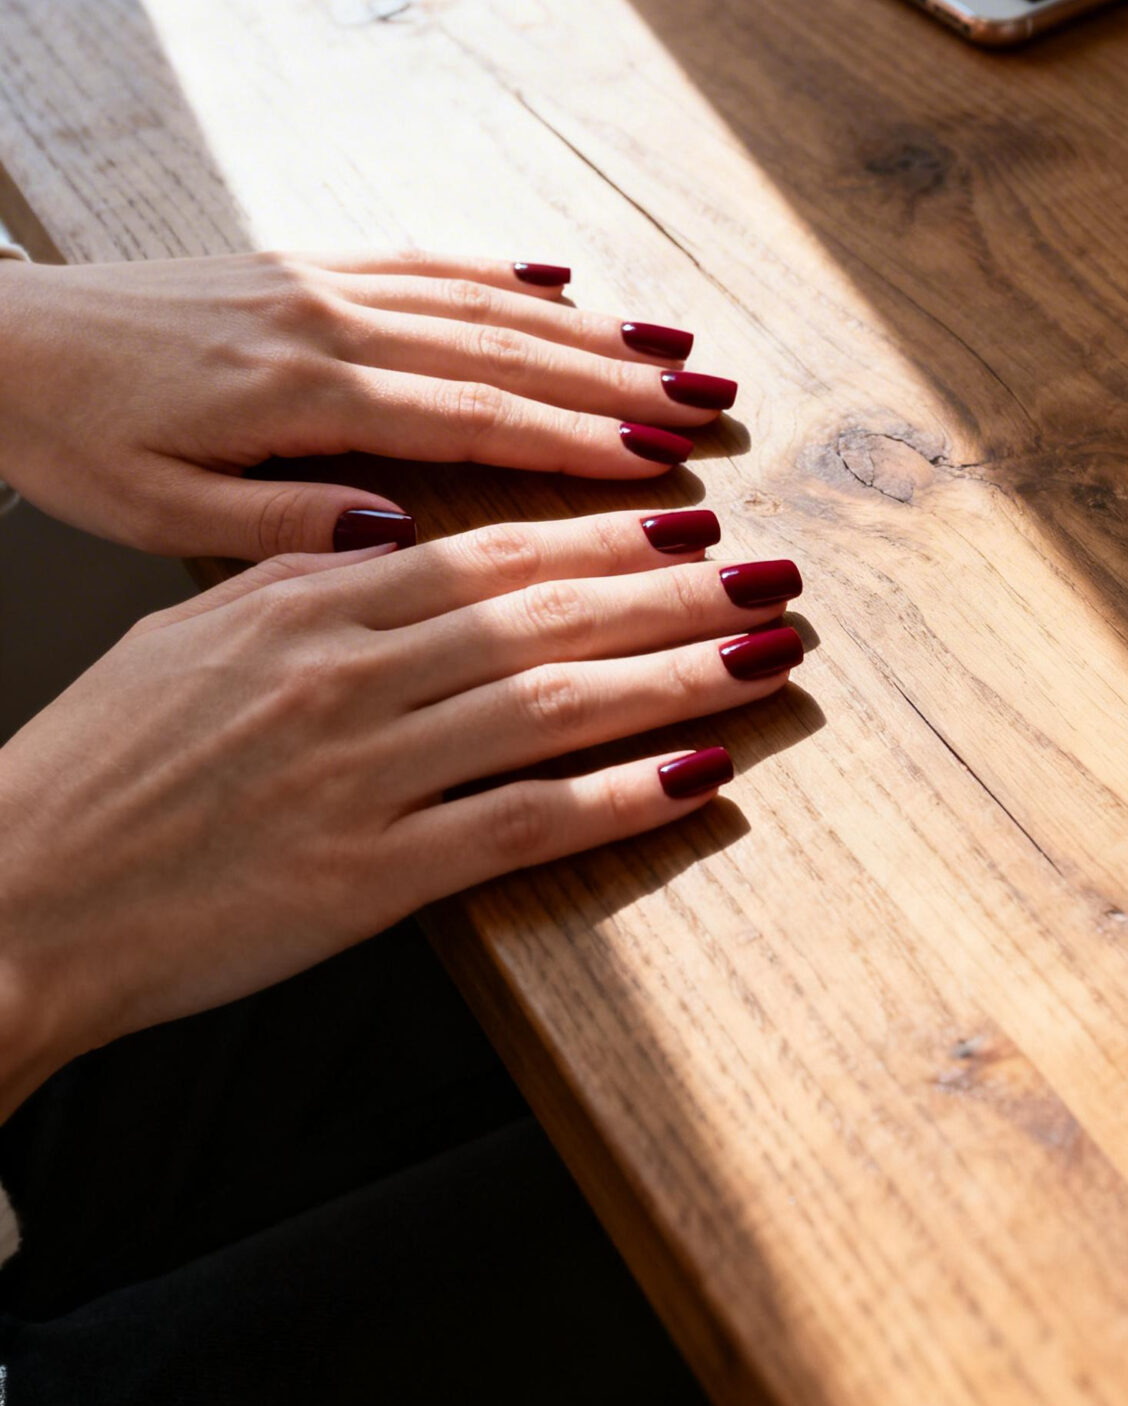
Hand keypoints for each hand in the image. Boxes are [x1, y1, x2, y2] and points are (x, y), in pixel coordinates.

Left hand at [0, 252, 737, 558]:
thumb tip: (395, 532)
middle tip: (708, 404)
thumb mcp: (149, 513)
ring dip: (582, 324)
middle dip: (615, 378)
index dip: (573, 442)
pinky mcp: (296, 263)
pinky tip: (556, 282)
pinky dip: (498, 272)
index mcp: (296, 392)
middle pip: (498, 347)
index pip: (466, 419)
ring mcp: (314, 280)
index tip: (659, 463)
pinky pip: (420, 259)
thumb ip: (277, 526)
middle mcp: (323, 320)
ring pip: (476, 297)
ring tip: (671, 347)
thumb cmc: (64, 436)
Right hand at [0, 510, 802, 1111]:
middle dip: (679, 585)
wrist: (18, 895)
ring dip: (682, 672)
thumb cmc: (98, 768)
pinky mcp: (367, 876)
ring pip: (558, 701)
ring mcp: (361, 771)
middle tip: (774, 567)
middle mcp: (346, 670)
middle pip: (550, 609)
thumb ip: (302, 578)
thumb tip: (396, 540)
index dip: (605, 526)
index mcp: (304, 599)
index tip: (685, 510)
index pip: (489, 546)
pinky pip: (523, 825)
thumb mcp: (192, 633)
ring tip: (771, 650)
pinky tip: (702, 775)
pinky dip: (621, 798)